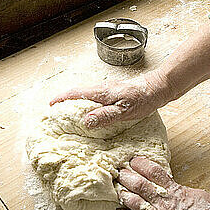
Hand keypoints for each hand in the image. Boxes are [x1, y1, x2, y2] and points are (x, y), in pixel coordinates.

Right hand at [50, 71, 169, 128]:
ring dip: (76, 103)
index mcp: (101, 92)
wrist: (159, 87)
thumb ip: (105, 116)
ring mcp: (108, 90)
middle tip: (56, 113)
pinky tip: (91, 112)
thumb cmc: (143, 99)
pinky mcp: (115, 93)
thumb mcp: (124, 111)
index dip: (61, 99)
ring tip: (70, 115)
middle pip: (78, 94)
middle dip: (65, 101)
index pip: (75, 94)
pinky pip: (96, 98)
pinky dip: (87, 104)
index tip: (50, 105)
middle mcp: (102, 89)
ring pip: (87, 96)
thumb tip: (85, 122)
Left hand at [116, 156, 209, 209]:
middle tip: (117, 171)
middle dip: (126, 176)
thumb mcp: (202, 197)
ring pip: (132, 202)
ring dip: (122, 195)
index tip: (132, 161)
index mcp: (175, 191)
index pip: (153, 172)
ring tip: (116, 190)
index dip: (140, 164)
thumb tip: (181, 191)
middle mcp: (162, 203)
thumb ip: (186, 192)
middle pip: (138, 184)